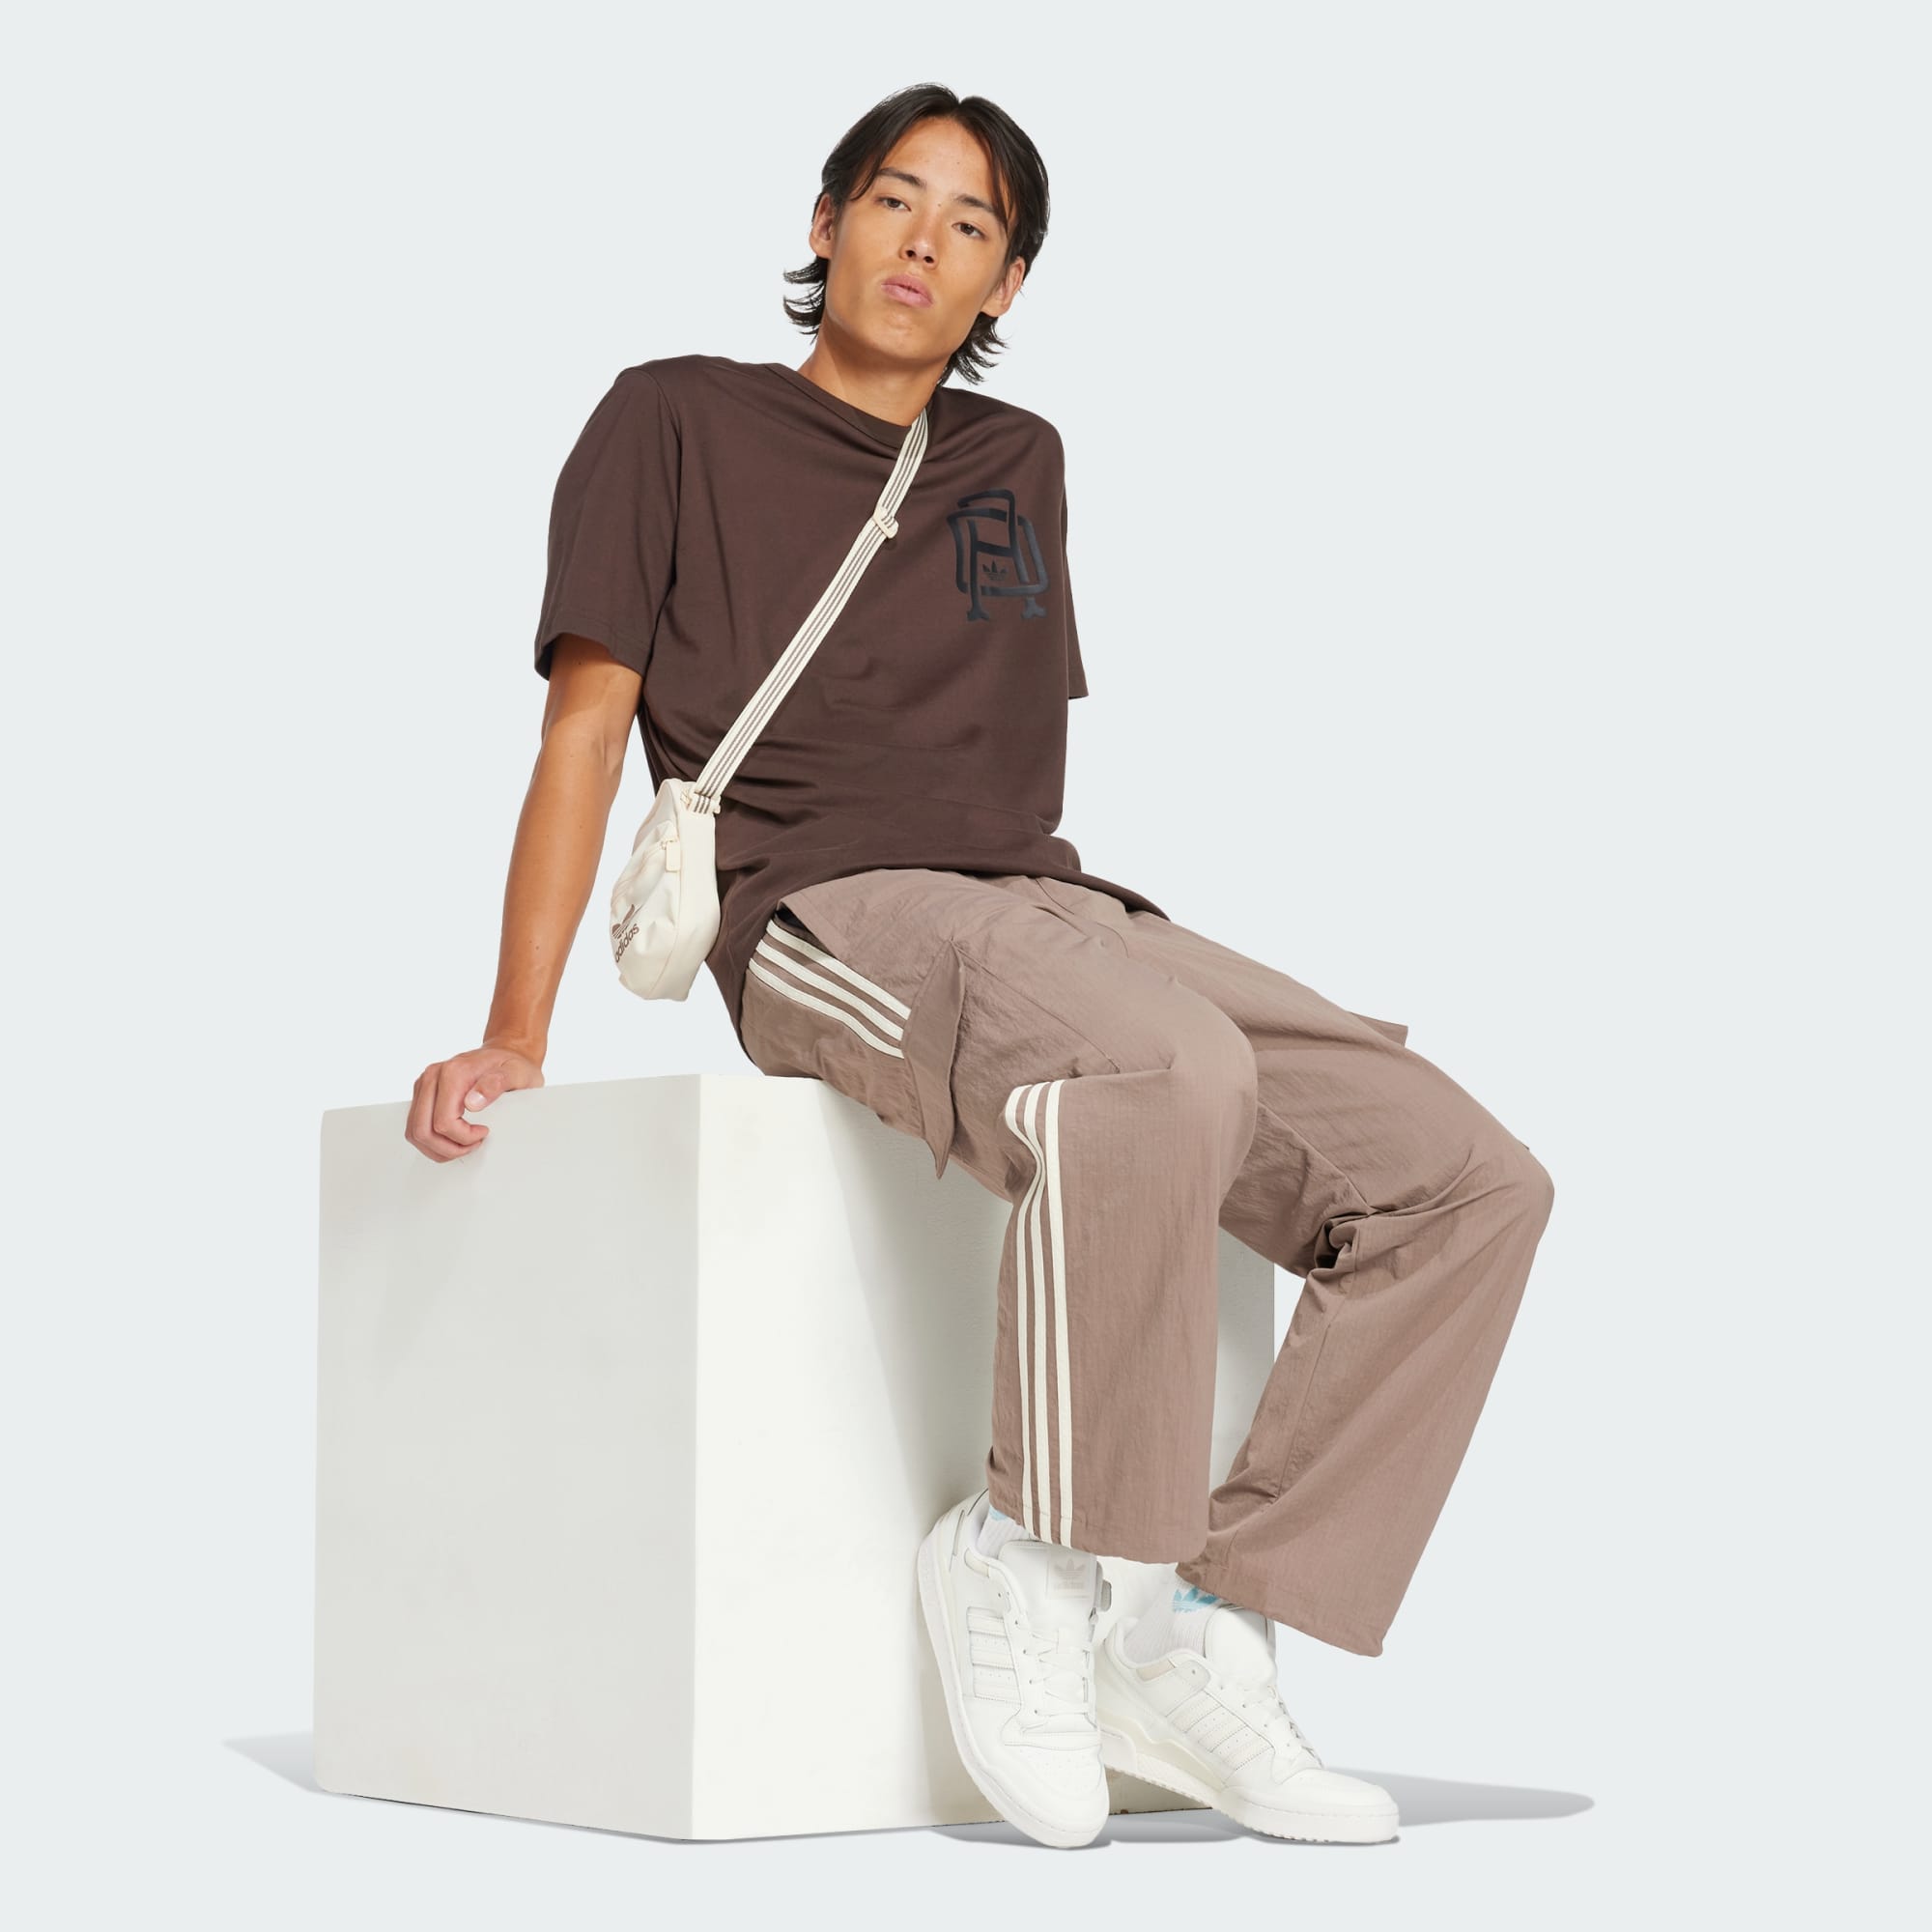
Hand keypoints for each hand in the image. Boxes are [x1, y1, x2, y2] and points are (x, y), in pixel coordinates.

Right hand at [405, 1041, 544, 1161]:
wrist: (503, 1052)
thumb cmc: (510, 1065)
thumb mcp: (515, 1073)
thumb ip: (496, 1084)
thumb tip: (472, 1102)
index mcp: (452, 1073)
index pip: (444, 1122)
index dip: (463, 1137)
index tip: (483, 1133)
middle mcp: (432, 1077)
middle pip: (423, 1130)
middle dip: (448, 1148)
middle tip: (473, 1145)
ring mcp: (424, 1085)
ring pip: (414, 1132)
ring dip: (437, 1148)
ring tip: (463, 1144)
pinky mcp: (422, 1093)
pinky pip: (415, 1126)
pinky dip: (431, 1141)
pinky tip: (451, 1140)